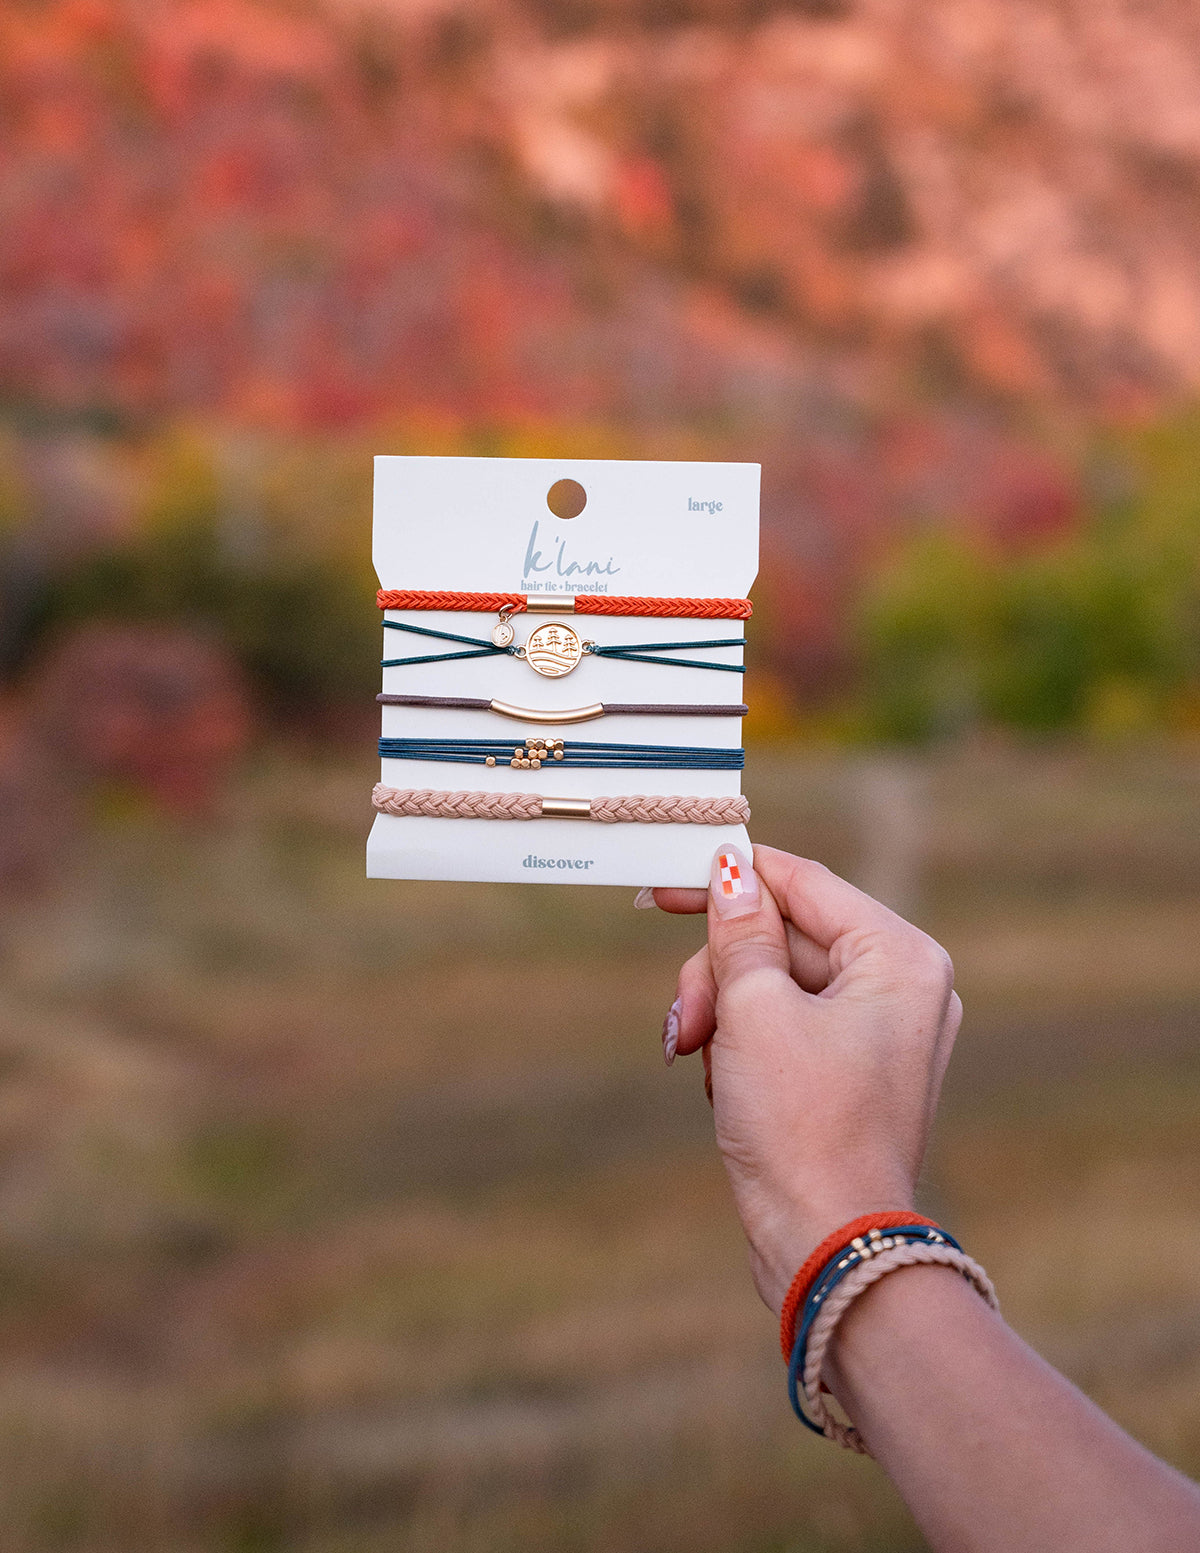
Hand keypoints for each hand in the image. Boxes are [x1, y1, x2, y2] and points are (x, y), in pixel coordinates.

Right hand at [648, 845, 960, 1315]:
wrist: (826, 1250)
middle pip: (783, 936)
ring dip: (722, 1012)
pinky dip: (741, 1043)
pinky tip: (718, 1083)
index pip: (804, 882)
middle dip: (720, 972)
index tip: (663, 881)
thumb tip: (730, 871)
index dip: (729, 877)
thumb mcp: (754, 1012)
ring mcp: (881, 1033)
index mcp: (900, 957)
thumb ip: (739, 932)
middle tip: (683, 1019)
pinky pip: (784, 1026)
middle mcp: (903, 986)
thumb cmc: (800, 1126)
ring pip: (774, 983)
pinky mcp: (852, 1073)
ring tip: (692, 1055)